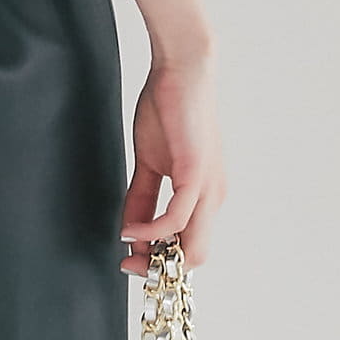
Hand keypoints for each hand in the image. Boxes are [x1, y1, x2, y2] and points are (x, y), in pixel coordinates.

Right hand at [119, 54, 225, 275]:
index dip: (161, 260)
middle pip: (195, 255)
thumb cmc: (167, 109)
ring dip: (156, 256)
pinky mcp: (197, 174)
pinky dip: (151, 231)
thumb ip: (140, 196)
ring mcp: (208, 188)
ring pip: (193, 245)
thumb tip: (127, 227)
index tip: (131, 262)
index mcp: (204, 194)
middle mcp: (212, 197)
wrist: (181, 70)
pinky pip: (177, 217)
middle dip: (159, 268)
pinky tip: (129, 230)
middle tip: (128, 266)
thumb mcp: (149, 161)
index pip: (189, 245)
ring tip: (128, 253)